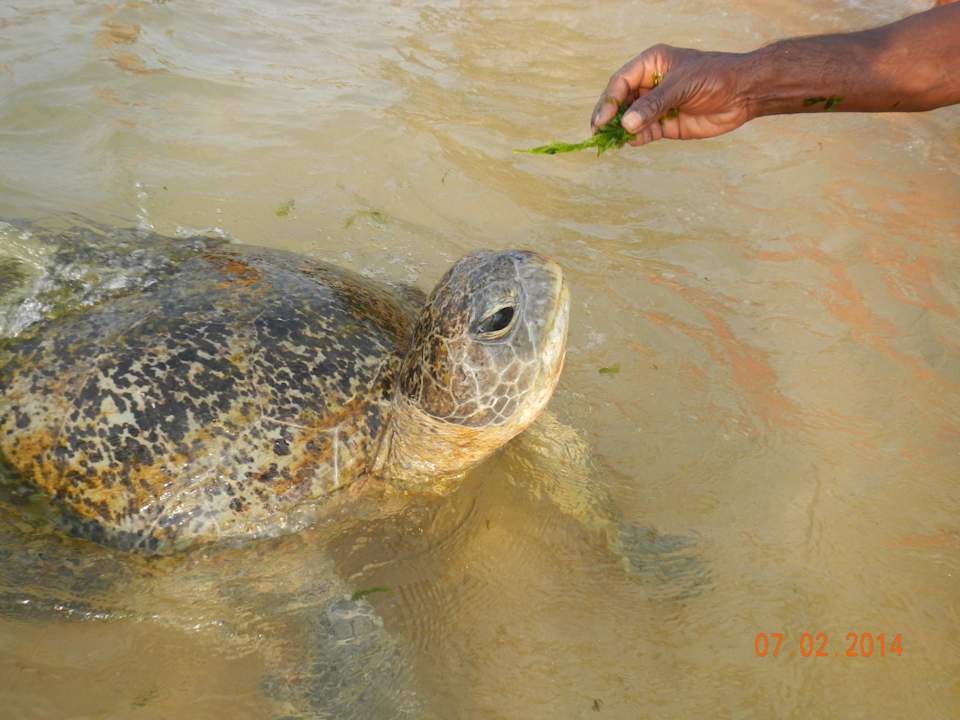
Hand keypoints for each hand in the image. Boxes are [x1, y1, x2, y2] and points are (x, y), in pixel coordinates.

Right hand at [591, 45, 753, 145]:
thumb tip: (626, 124)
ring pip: (630, 119)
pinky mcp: (666, 125)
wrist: (744, 93)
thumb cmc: (714, 76)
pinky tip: (630, 143)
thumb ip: (653, 105)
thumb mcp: (682, 85)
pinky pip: (644, 133)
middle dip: (609, 116)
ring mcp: (657, 106)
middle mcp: (650, 85)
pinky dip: (636, 139)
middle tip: (597, 132)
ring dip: (620, 130)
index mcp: (651, 64)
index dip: (609, 99)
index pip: (621, 81)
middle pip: (621, 101)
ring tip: (609, 141)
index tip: (603, 118)